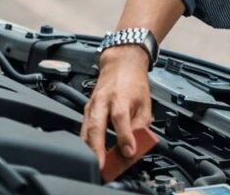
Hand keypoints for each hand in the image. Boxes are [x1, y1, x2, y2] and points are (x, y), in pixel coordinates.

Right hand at [81, 45, 152, 167]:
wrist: (121, 64)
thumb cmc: (133, 82)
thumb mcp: (146, 102)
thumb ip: (142, 123)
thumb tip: (137, 143)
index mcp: (120, 97)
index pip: (120, 118)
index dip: (124, 137)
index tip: (128, 152)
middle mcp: (103, 101)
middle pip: (96, 126)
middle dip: (97, 149)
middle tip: (101, 166)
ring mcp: (92, 105)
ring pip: (86, 129)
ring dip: (89, 149)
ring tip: (95, 164)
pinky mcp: (86, 109)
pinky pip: (83, 128)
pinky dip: (86, 142)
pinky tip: (89, 153)